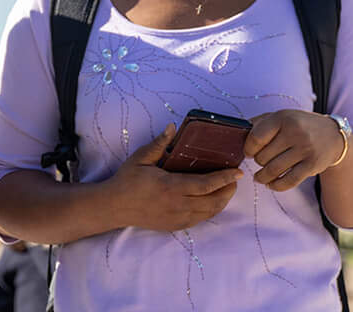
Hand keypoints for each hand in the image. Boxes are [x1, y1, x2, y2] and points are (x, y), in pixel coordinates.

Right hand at [101, 125, 239, 231]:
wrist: (114, 207)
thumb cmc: (127, 180)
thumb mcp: (141, 158)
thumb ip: (159, 143)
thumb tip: (173, 126)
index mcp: (171, 187)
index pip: (207, 184)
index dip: (225, 178)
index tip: (238, 172)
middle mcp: (178, 205)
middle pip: (214, 201)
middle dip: (229, 190)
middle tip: (235, 178)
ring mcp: (177, 218)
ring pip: (209, 212)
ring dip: (222, 201)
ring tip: (227, 188)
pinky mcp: (175, 225)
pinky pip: (200, 219)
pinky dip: (211, 210)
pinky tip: (212, 200)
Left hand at [244, 110, 349, 191]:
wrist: (333, 136)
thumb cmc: (301, 125)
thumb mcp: (283, 116)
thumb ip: (261, 122)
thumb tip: (238, 131)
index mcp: (283, 118)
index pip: (256, 137)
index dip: (248, 148)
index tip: (248, 152)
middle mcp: (295, 132)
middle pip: (263, 156)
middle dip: (258, 162)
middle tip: (260, 162)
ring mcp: (305, 149)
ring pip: (273, 170)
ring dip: (262, 177)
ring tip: (259, 178)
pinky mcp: (312, 165)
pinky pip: (288, 181)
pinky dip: (275, 186)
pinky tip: (271, 184)